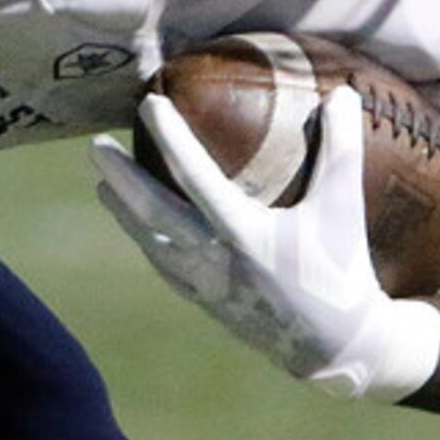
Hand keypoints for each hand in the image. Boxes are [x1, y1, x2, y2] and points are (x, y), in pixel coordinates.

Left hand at [91, 87, 439, 401]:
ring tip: (102, 181)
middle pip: (153, 213)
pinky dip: (144, 240)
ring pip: (150, 242)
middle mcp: (215, 260)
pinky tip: (133, 222)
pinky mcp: (203, 301)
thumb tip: (345, 92)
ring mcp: (204, 284)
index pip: (196, 176)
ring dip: (123, 211)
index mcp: (246, 234)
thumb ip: (342, 149)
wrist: (336, 347)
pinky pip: (163, 265)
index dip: (170, 138)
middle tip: (95, 148)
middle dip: (122, 178)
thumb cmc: (341, 269)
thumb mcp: (342, 208)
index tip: (150, 104)